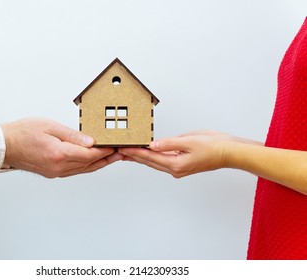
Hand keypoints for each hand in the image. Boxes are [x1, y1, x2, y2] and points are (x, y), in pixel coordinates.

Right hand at [1, 118, 121, 177]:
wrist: (5, 146)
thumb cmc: (23, 132)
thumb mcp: (50, 126)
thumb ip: (73, 135)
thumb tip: (91, 142)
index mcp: (58, 154)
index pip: (89, 154)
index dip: (105, 150)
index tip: (116, 146)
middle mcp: (58, 166)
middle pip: (89, 164)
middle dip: (107, 158)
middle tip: (121, 153)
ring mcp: (55, 172)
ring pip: (83, 169)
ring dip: (99, 164)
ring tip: (112, 157)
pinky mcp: (53, 173)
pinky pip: (75, 171)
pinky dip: (86, 166)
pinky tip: (93, 162)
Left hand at [119, 131, 259, 177]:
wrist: (230, 152)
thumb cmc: (214, 147)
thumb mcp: (189, 141)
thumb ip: (169, 143)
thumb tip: (152, 145)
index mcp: (176, 164)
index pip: (150, 157)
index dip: (135, 152)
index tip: (123, 148)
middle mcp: (175, 169)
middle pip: (150, 162)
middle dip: (134, 156)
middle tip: (120, 150)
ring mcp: (178, 168)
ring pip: (155, 162)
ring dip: (142, 157)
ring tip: (128, 152)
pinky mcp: (182, 164)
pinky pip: (163, 160)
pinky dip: (153, 156)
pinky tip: (147, 152)